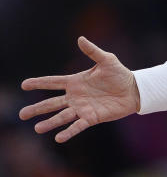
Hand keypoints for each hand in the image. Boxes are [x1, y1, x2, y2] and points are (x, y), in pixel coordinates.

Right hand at [19, 36, 139, 142]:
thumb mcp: (106, 60)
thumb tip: (80, 38)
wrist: (134, 90)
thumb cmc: (120, 74)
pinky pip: (78, 125)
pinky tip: (58, 138)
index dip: (38, 83)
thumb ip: (92, 51)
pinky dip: (69, 132)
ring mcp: (82, 108)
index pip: (52, 82)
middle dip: (37, 108)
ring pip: (62, 116)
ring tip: (37, 128)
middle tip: (21, 114)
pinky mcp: (92, 118)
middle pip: (51, 103)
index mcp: (75, 82)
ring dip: (49, 122)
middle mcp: (75, 96)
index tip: (24, 85)